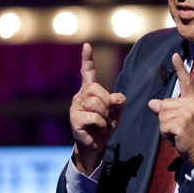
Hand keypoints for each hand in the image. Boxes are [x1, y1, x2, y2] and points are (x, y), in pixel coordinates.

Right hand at [70, 43, 126, 175]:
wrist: (95, 147)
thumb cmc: (104, 128)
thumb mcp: (116, 114)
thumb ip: (119, 103)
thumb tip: (114, 97)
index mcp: (89, 92)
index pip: (87, 72)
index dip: (87, 59)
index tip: (87, 45)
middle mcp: (80, 96)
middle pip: (97, 88)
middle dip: (107, 103)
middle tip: (106, 116)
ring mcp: (75, 106)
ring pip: (96, 102)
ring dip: (105, 116)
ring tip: (102, 124)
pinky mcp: (75, 118)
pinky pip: (94, 116)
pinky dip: (102, 124)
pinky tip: (99, 129)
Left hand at [148, 53, 193, 164]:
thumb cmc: (190, 134)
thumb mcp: (180, 118)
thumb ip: (167, 109)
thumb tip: (152, 102)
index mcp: (192, 100)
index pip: (185, 81)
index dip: (180, 68)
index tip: (174, 55)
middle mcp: (191, 104)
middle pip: (163, 104)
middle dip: (165, 119)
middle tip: (178, 128)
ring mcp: (187, 113)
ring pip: (161, 116)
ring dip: (165, 128)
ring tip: (178, 133)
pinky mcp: (181, 123)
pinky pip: (163, 126)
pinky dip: (166, 135)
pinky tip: (176, 137)